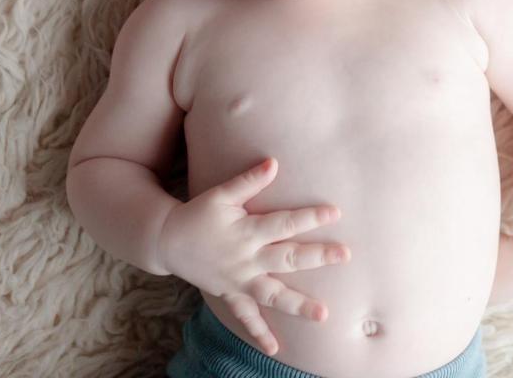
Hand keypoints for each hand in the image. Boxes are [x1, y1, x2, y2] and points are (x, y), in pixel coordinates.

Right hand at [156, 157, 350, 355]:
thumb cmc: (197, 213)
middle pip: (287, 259)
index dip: (310, 217)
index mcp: (247, 232)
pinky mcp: (229, 294)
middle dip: (318, 257)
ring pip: (272, 294)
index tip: (335, 213)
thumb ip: (248, 181)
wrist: (166, 240)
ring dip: (298, 305)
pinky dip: (259, 333)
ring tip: (324, 315)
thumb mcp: (221, 194)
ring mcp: (238, 280)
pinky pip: (245, 317)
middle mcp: (246, 259)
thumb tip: (274, 162)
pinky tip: (275, 349)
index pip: (284, 223)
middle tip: (345, 255)